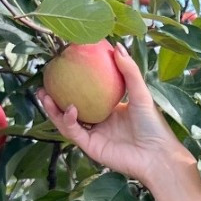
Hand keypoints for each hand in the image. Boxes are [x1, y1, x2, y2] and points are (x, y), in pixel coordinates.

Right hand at [37, 47, 186, 190]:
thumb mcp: (141, 93)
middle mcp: (99, 122)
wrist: (157, 155)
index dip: (72, 83)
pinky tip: (70, 108)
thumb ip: (129, 70)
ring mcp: (94, 135)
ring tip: (44, 95)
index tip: (60, 67)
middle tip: (43, 83)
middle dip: (54, 97)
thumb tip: (117, 45)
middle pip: (70, 108)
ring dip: (53, 109)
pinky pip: (74, 133)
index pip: (86, 94)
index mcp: (109, 109)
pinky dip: (69, 121)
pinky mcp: (91, 147)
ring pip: (66, 121)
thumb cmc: (154, 125)